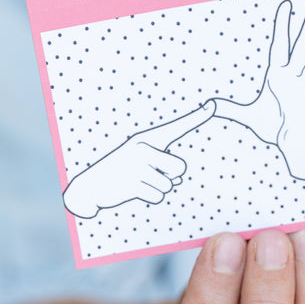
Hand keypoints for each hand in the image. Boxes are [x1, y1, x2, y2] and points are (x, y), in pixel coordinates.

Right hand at [63, 101, 214, 217]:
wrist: (91, 185)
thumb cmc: (122, 169)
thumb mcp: (141, 158)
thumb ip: (164, 163)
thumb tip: (179, 177)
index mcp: (147, 139)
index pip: (177, 127)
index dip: (196, 117)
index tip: (213, 106)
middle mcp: (143, 149)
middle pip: (180, 168)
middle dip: (171, 176)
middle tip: (150, 173)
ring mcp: (137, 167)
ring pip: (169, 185)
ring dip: (157, 187)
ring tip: (138, 181)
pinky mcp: (132, 185)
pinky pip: (158, 196)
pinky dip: (150, 197)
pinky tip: (134, 190)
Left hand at [215, 0, 304, 178]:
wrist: (289, 145)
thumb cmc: (272, 127)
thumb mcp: (246, 116)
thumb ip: (228, 109)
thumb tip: (207, 105)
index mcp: (277, 76)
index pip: (280, 45)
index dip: (283, 25)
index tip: (287, 5)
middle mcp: (293, 78)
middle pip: (302, 46)